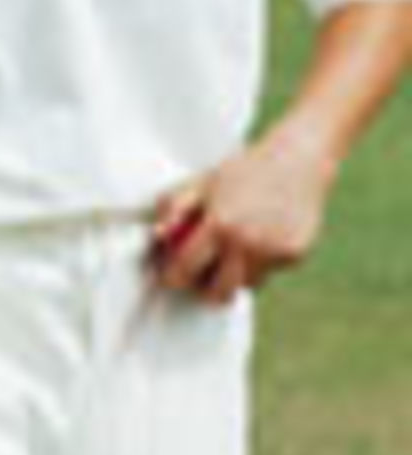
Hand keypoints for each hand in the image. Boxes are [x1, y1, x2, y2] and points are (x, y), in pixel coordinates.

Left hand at [150, 123, 335, 304]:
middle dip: (205, 288)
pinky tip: (264, 234)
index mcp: (220, 225)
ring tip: (237, 244)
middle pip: (218, 294)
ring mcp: (274, 252)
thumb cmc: (245, 170)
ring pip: (247, 284)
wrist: (297, 160)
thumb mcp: (204, 181)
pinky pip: (270, 272)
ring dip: (236, 274)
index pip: (186, 271)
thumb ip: (175, 206)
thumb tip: (157, 234)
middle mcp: (248, 243)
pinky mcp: (295, 255)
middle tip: (202, 273)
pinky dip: (262, 262)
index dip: (173, 278)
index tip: (171, 276)